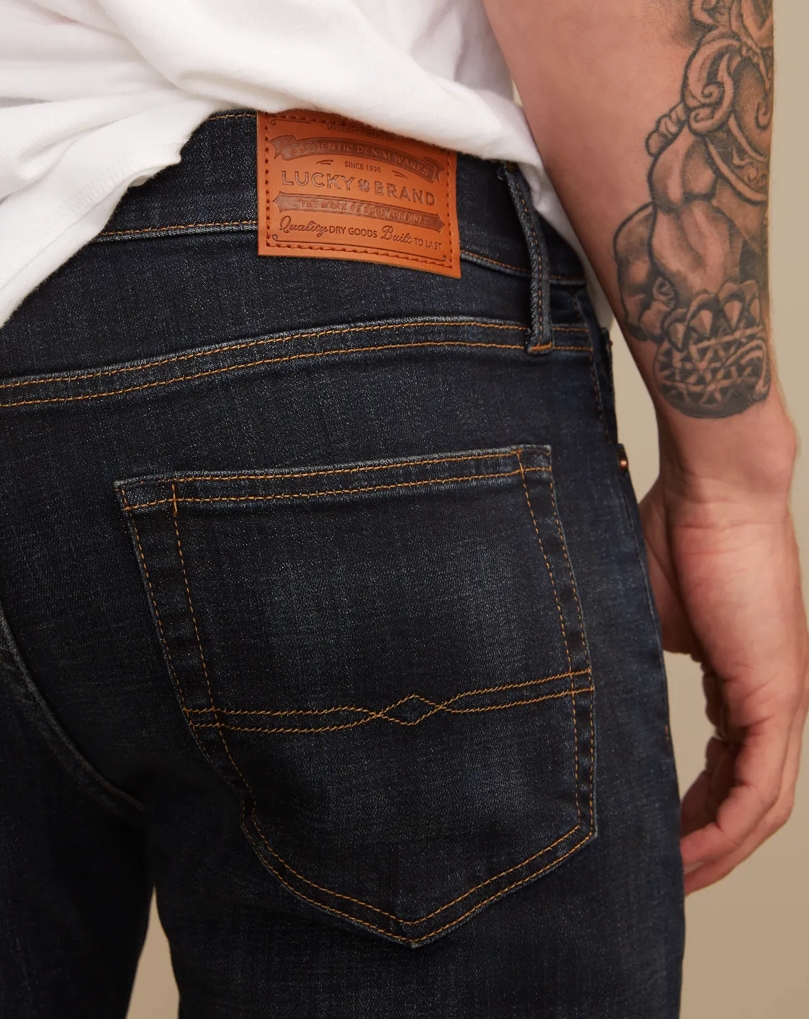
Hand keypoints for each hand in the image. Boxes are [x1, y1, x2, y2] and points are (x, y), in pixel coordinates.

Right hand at [640, 423, 808, 893]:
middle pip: (747, 801)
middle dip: (704, 849)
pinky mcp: (778, 696)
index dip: (692, 813)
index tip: (651, 841)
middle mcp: (771, 700)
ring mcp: (780, 701)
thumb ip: (633, 665)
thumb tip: (592, 696)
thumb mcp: (643, 617)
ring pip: (760, 807)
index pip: (725, 769)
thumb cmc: (676, 531)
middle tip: (658, 881)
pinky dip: (726, 830)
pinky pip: (760, 788)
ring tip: (669, 885)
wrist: (711, 488)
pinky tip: (690, 857)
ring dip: (716, 854)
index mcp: (741, 682)